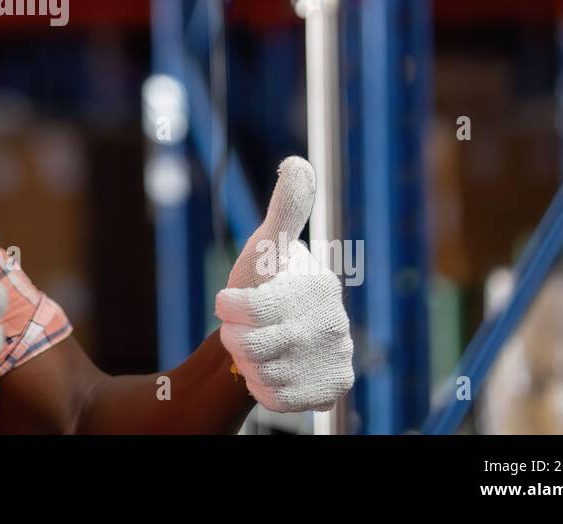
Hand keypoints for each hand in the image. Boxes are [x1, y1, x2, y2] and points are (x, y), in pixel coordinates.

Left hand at [215, 156, 353, 412]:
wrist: (269, 331)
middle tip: (241, 327)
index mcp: (319, 287)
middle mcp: (336, 324)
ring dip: (246, 363)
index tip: (226, 300)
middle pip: (254, 345)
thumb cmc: (265, 282)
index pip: (252, 308)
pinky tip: (269, 371)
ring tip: (255, 347)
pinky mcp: (331, 391)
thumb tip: (297, 163)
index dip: (229, 307)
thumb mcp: (267, 245)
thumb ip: (283, 209)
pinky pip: (277, 399)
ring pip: (263, 374)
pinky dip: (262, 388)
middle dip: (235, 337)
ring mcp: (336, 358)